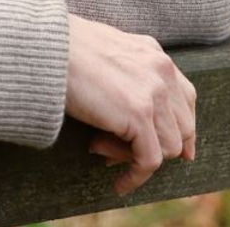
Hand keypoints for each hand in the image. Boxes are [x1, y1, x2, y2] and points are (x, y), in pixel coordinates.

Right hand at [64, 14, 197, 196]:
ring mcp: (154, 92)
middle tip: (124, 156)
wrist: (44, 47)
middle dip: (159, 148)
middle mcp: (161, 70)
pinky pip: (149, 160)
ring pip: (169, 147)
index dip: (181, 129)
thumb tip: (126, 108)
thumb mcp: (103, 53)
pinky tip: (117, 184)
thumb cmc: (60, 49)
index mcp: (153, 53)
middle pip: (183, 127)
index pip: (185, 98)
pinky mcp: (139, 114)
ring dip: (135, 157)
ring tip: (100, 149)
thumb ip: (123, 74)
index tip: (175, 150)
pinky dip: (134, 177)